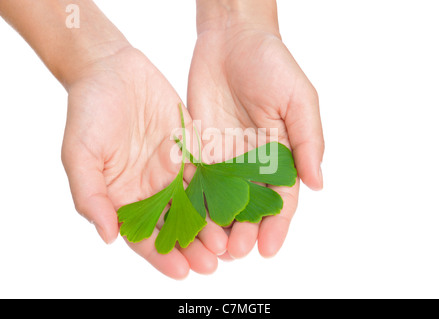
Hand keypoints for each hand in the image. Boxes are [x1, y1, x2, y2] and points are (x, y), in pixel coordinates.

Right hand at [62, 47, 217, 277]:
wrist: (111, 70)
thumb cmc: (88, 112)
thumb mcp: (79, 155)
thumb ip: (90, 195)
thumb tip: (108, 236)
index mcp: (123, 197)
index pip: (143, 235)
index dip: (162, 255)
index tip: (182, 271)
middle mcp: (151, 189)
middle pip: (175, 225)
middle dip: (193, 246)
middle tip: (213, 262)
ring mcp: (173, 170)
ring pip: (197, 204)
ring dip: (212, 224)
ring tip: (229, 242)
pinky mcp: (191, 149)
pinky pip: (210, 173)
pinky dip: (223, 191)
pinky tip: (237, 204)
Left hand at [188, 1, 324, 258]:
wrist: (231, 39)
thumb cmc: (271, 64)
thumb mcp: (299, 99)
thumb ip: (308, 141)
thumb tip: (318, 183)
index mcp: (282, 154)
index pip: (282, 198)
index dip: (277, 224)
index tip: (269, 247)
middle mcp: (253, 162)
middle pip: (250, 205)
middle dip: (245, 230)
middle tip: (236, 251)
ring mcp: (225, 157)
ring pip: (222, 200)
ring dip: (218, 224)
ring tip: (212, 245)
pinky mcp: (199, 147)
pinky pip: (196, 178)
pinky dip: (194, 200)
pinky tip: (190, 218)